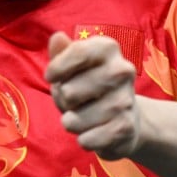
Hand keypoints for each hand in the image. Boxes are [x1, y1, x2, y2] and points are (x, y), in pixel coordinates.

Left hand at [45, 31, 139, 159]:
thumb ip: (61, 53)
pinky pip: (88, 139)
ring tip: (83, 116)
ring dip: (72, 122)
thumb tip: (57, 37)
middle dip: (63, 100)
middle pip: (69, 91)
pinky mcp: (126, 128)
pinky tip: (92, 133)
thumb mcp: (71, 67)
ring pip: (75, 119)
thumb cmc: (87, 87)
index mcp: (107, 48)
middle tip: (74, 100)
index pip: (77, 52)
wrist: (125, 118)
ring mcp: (126, 100)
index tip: (50, 76)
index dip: (57, 68)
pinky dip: (84, 139)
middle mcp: (122, 70)